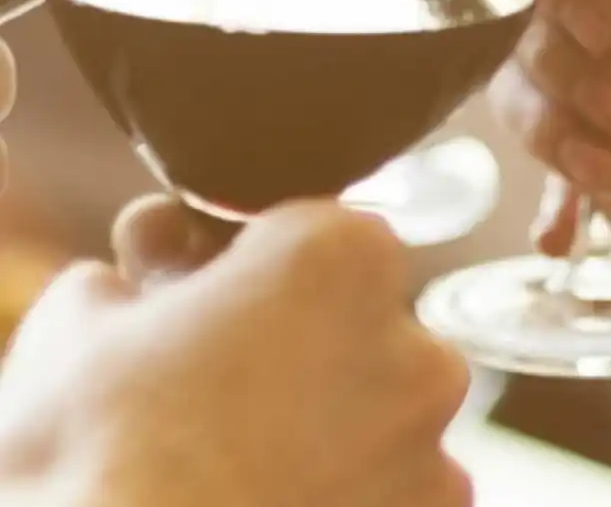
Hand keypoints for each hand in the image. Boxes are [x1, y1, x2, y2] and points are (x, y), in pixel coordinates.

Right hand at [0, 201, 469, 506]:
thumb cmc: (94, 455)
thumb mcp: (75, 333)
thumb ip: (137, 268)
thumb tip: (154, 244)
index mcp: (341, 259)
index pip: (308, 233)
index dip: (242, 266)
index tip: (193, 300)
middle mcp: (414, 339)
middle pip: (357, 323)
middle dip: (294, 347)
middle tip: (209, 394)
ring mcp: (432, 439)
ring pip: (382, 411)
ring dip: (328, 426)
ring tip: (237, 464)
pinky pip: (397, 488)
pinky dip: (351, 493)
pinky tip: (277, 500)